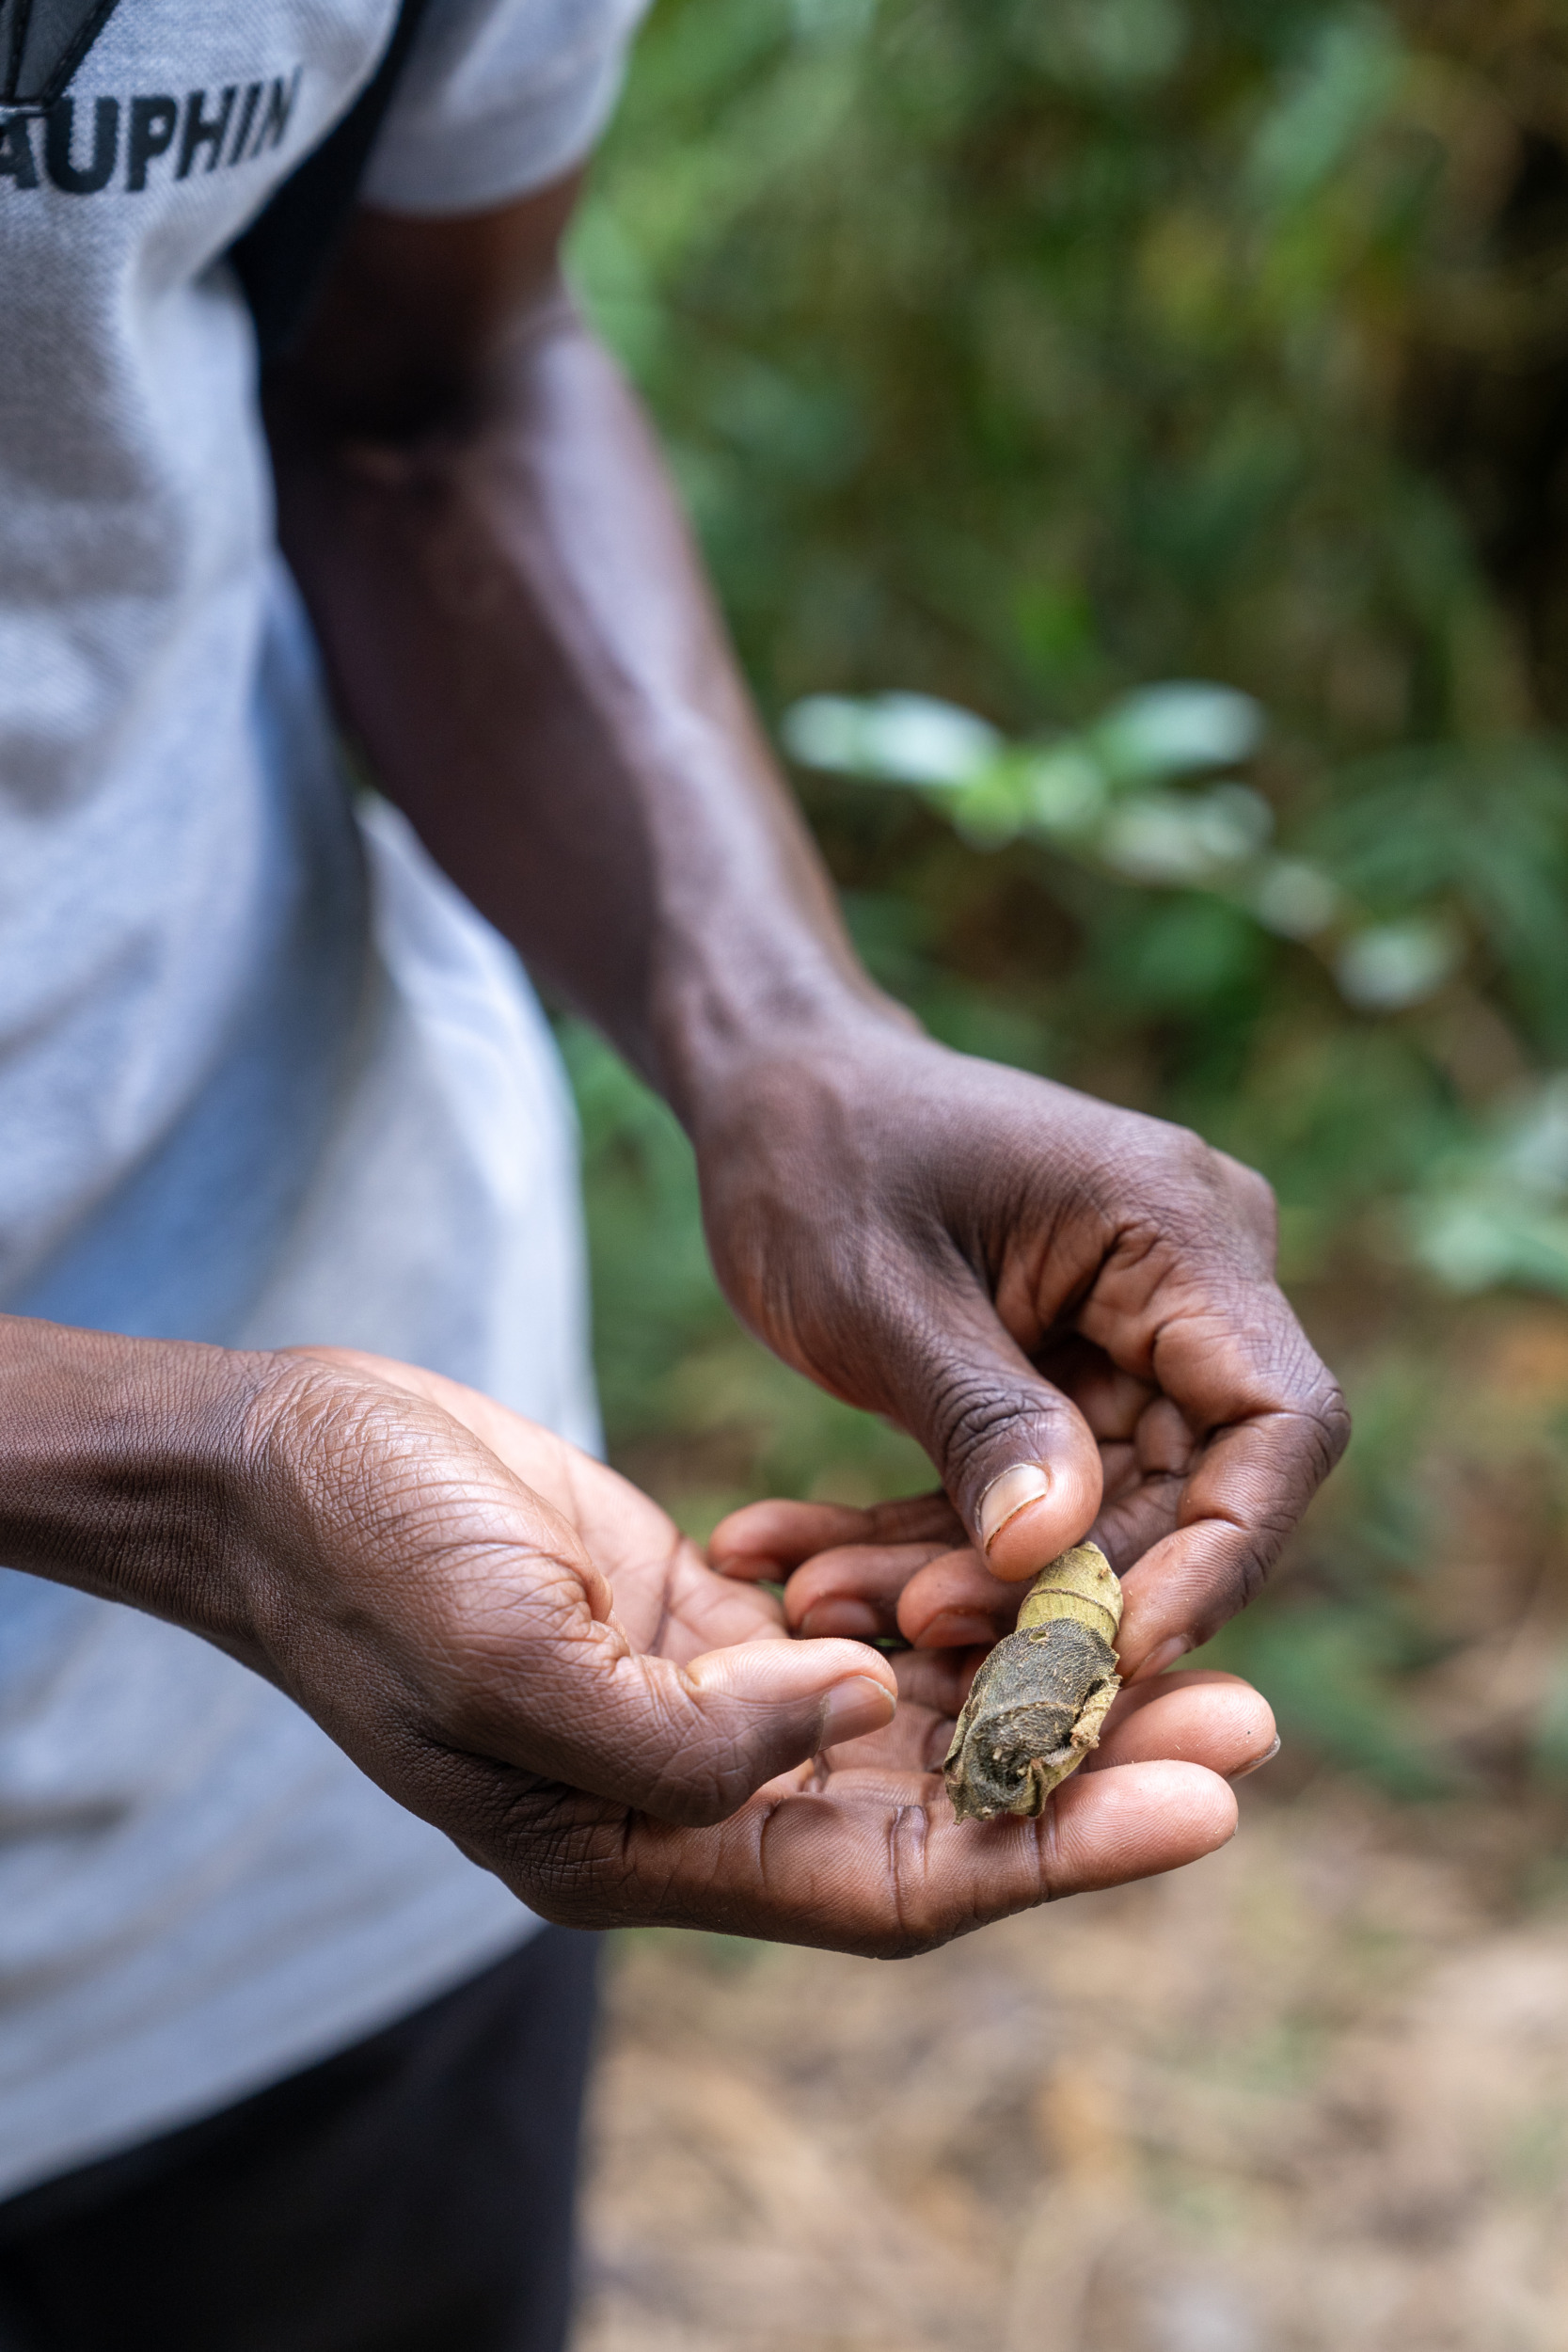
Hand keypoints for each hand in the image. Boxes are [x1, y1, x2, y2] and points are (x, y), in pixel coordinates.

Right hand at [224, 1349, 1270, 1953]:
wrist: (276, 1465)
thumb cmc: (363, 1553)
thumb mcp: (498, 1644)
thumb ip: (676, 1728)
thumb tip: (860, 1716)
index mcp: (633, 1848)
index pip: (890, 1885)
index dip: (1053, 1851)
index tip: (1206, 1796)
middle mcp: (684, 1799)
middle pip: (932, 1815)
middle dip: (1088, 1771)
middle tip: (1246, 1717)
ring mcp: (695, 1711)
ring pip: (910, 1725)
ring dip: (1036, 1684)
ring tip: (1175, 1632)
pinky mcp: (694, 1622)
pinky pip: (851, 1637)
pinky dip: (938, 1610)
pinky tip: (1026, 1565)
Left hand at [694, 1022, 1347, 1676]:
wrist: (775, 1086)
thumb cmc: (821, 1152)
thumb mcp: (878, 1291)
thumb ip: (977, 1417)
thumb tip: (1052, 1555)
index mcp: (1176, 1227)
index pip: (1279, 1420)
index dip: (1225, 1551)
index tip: (1122, 1646)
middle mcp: (1187, 1280)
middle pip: (1185, 1487)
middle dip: (1053, 1581)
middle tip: (911, 1629)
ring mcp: (1134, 1329)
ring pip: (1095, 1510)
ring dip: (966, 1573)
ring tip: (822, 1599)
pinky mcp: (1071, 1373)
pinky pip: (1034, 1490)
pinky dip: (937, 1537)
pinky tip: (822, 1567)